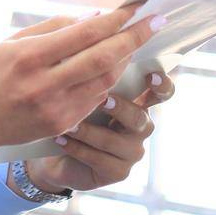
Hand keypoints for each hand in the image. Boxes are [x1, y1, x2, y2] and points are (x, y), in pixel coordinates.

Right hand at [0, 4, 162, 190]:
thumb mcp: (12, 43)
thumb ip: (53, 29)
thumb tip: (95, 18)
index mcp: (28, 56)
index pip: (84, 34)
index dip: (116, 20)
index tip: (138, 9)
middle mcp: (43, 83)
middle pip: (103, 58)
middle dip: (134, 38)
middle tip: (156, 22)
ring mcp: (54, 108)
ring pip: (105, 81)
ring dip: (123, 59)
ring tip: (133, 43)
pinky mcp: (61, 125)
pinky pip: (94, 99)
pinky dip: (105, 81)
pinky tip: (108, 69)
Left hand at [28, 70, 176, 192]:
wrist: (53, 153)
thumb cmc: (70, 113)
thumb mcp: (80, 92)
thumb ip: (92, 74)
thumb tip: (89, 43)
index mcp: (136, 102)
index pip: (160, 92)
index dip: (162, 85)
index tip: (153, 74)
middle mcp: (139, 126)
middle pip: (141, 119)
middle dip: (122, 109)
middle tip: (103, 100)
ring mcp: (131, 151)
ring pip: (117, 141)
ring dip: (89, 131)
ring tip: (67, 124)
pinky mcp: (118, 172)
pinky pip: (100, 160)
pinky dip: (78, 148)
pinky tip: (60, 139)